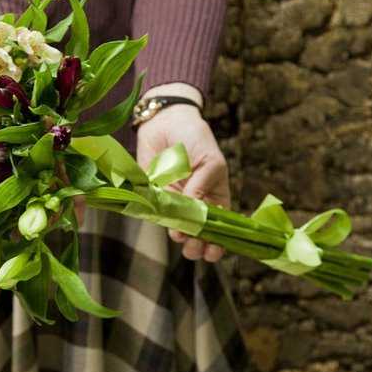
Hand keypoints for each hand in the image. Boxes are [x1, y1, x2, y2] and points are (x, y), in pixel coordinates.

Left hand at [137, 83, 228, 261]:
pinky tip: (165, 222)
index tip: (215, 251)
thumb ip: (202, 185)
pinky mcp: (152, 195)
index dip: (218, 241)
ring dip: (179, 237)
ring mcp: (172, 201)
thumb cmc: (194, 137)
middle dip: (197, 245)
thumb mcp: (209, 160)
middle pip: (197, 233)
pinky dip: (159, 220)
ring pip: (176, 228)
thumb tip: (194, 210)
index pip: (219, 225)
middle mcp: (194, 203)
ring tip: (180, 237)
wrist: (165, 120)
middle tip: (195, 248)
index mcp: (214, 195)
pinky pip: (155, 213)